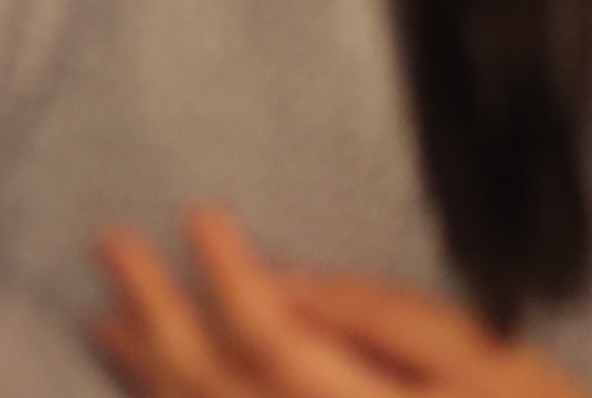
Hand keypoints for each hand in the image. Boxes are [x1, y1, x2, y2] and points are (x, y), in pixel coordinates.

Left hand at [90, 208, 591, 397]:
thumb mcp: (488, 358)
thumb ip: (381, 316)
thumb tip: (284, 277)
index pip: (272, 337)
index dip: (226, 274)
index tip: (197, 212)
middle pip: (216, 388)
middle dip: (155, 315)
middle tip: (108, 242)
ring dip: (146, 374)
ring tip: (103, 318)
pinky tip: (148, 391)